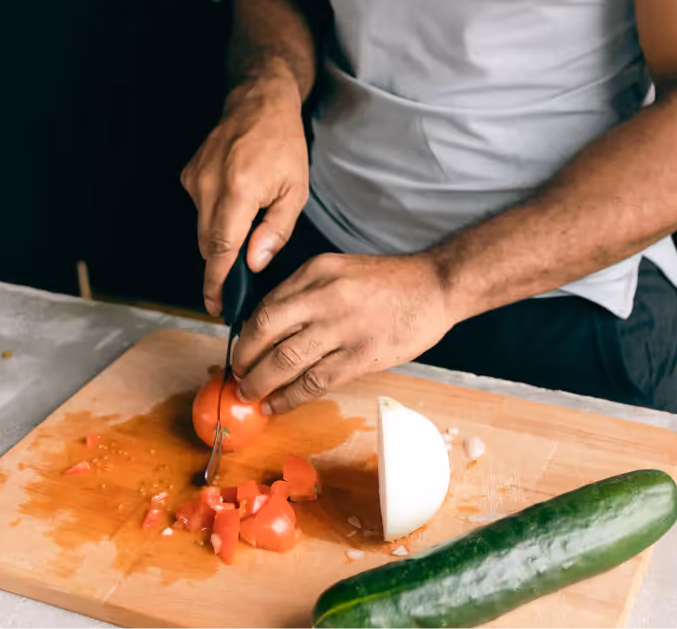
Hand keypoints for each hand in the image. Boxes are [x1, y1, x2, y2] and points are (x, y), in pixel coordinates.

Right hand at [181, 81, 308, 316]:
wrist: (258, 104)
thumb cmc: (283, 146)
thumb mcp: (295, 192)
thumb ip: (275, 231)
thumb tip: (253, 264)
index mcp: (239, 191)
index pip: (220, 250)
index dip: (217, 283)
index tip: (217, 307)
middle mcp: (209, 186)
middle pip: (208, 245)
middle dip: (221, 269)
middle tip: (236, 290)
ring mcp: (194, 180)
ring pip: (203, 229)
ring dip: (222, 241)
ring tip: (245, 236)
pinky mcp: (188, 176)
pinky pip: (201, 210)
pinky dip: (217, 218)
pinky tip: (237, 203)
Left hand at [231, 253, 455, 413]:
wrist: (437, 285)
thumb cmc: (392, 282)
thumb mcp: (341, 271)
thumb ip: (309, 294)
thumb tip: (275, 330)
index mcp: (316, 271)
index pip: (266, 306)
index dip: (246, 335)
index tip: (241, 352)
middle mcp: (324, 296)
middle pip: (265, 331)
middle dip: (244, 360)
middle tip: (239, 377)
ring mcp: (343, 326)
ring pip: (285, 360)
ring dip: (261, 382)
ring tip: (251, 395)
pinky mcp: (361, 355)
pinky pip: (314, 381)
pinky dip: (290, 397)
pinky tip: (278, 405)